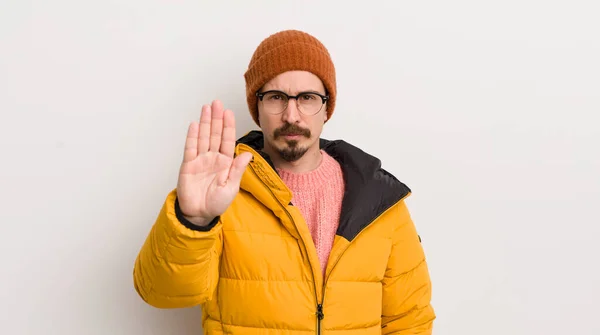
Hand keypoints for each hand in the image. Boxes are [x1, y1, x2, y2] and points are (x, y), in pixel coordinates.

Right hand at [176, 100, 251, 225]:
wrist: (199, 214)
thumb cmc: (216, 203)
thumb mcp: (231, 187)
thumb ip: (237, 170)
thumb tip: (247, 155)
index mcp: (225, 162)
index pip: (227, 140)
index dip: (228, 126)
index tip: (229, 112)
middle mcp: (213, 158)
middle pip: (214, 134)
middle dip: (216, 118)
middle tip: (217, 103)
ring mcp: (200, 160)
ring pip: (203, 137)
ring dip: (204, 122)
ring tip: (206, 108)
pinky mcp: (188, 165)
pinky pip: (190, 148)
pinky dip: (192, 136)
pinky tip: (194, 125)